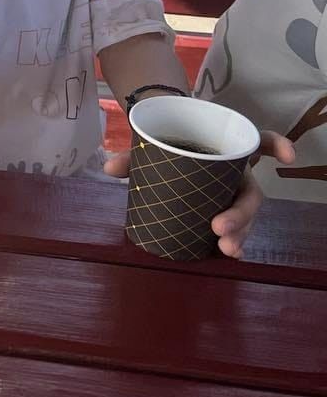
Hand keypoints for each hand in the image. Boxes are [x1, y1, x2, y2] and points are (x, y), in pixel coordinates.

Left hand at [104, 129, 288, 258]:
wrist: (160, 147)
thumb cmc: (163, 142)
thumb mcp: (147, 144)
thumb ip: (132, 155)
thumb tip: (108, 168)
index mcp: (225, 148)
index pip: (260, 140)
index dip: (277, 145)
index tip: (287, 155)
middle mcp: (235, 171)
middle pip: (249, 193)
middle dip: (240, 215)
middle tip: (220, 231)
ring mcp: (230, 193)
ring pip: (246, 215)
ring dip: (241, 233)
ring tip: (227, 251)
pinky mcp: (221, 209)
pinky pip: (236, 226)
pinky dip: (239, 239)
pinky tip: (234, 256)